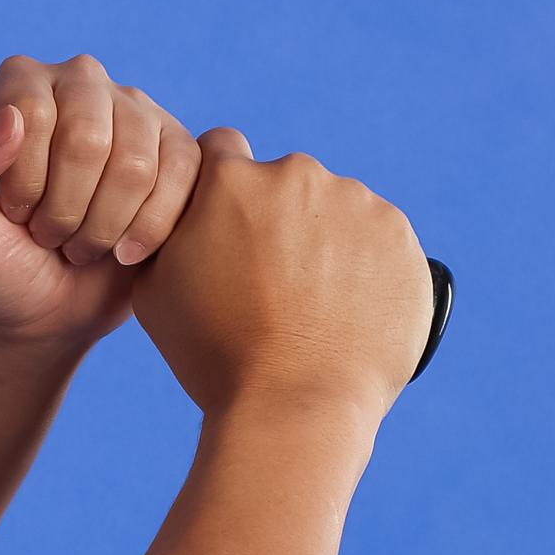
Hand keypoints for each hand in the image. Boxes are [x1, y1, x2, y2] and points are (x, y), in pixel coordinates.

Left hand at [0, 55, 206, 350]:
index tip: (12, 211)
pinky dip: (149, 230)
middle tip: (47, 235)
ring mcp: (135, 114)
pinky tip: (123, 251)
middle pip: (89, 139)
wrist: (39, 310)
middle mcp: (80, 83)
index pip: (30, 111)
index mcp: (18, 83)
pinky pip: (183, 178)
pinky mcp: (178, 151)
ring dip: (103, 227)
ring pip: (137, 166)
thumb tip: (9, 121)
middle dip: (64, 209)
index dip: (23, 180)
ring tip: (80, 244)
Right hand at [131, 127, 433, 420]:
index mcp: (232, 181)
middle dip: (279, 217)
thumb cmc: (216, 356)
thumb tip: (173, 217)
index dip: (221, 186)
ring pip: (336, 208)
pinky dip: (369, 264)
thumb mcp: (154, 291)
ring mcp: (355, 203)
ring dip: (327, 239)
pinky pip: (379, 239)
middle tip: (275, 280)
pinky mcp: (400, 237)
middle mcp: (297, 175)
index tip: (230, 222)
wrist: (296, 404)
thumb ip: (164, 235)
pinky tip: (352, 307)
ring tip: (318, 303)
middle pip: (284, 182)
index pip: (221, 150)